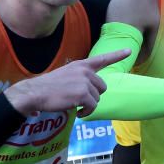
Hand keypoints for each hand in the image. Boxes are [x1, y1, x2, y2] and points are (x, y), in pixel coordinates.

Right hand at [4, 49, 129, 117]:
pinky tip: (77, 112)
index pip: (102, 59)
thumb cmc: (48, 87)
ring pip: (97, 98)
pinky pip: (93, 107)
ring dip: (88, 105)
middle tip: (79, 99)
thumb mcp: (65, 75)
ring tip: (74, 105)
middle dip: (93, 95)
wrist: (34, 93)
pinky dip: (86, 113)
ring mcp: (84, 82)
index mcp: (80, 65)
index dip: (117, 55)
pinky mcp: (83, 94)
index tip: (129, 50)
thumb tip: (90, 90)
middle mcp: (85, 71)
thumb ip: (79, 78)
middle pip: (102, 87)